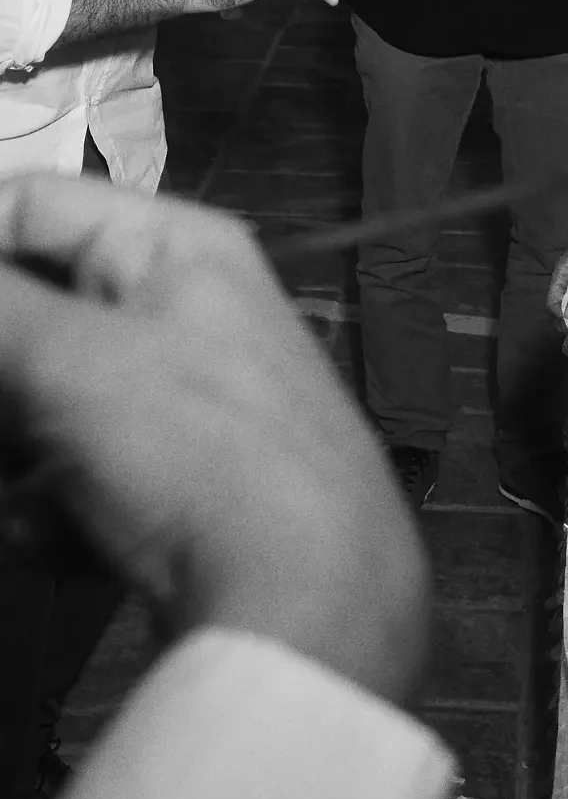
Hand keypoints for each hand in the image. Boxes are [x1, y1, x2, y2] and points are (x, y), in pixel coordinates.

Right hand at [0, 177, 428, 702]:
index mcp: (175, 246)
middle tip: (13, 422)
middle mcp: (182, 309)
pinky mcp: (176, 486)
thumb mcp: (66, 359)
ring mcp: (180, 403)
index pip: (29, 202)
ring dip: (19, 459)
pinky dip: (53, 511)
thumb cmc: (192, 446)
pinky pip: (74, 478)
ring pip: (42, 408)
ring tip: (38, 490)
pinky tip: (66, 538)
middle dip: (3, 380)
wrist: (305, 596)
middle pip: (31, 315)